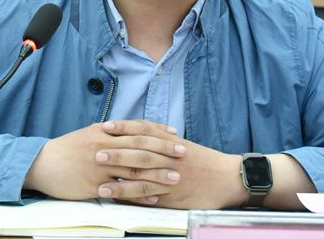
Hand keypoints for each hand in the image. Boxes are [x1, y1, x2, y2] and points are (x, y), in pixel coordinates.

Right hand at [24, 120, 185, 200]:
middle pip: (140, 148)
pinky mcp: (94, 186)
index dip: (158, 132)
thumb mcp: (90, 134)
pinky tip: (153, 197)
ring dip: (157, 174)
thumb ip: (112, 132)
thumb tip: (133, 129)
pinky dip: (139, 194)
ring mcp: (99, 167)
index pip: (137, 130)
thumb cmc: (68, 149)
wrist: (42, 164)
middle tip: (183, 154)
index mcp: (104, 132)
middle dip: (164, 151)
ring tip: (175, 177)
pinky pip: (121, 191)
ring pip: (134, 170)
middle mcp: (104, 146)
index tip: (175, 135)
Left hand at [96, 122, 244, 208]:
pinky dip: (131, 196)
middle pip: (139, 151)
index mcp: (171, 142)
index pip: (144, 131)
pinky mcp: (172, 195)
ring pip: (141, 175)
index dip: (124, 127)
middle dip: (116, 151)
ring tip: (98, 181)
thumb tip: (141, 137)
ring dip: (118, 177)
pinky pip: (148, 195)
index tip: (106, 125)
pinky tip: (117, 198)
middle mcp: (169, 157)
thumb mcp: (185, 146)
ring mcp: (170, 176)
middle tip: (95, 150)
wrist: (228, 178)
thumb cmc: (205, 162)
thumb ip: (164, 142)